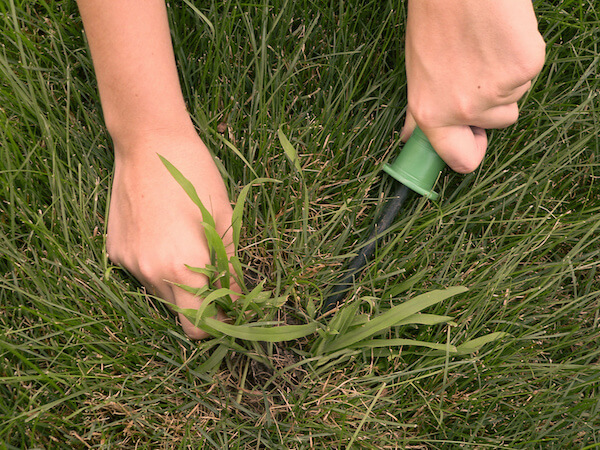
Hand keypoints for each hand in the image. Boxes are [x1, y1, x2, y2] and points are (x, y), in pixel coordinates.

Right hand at [106, 128, 236, 338]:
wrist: (148, 142)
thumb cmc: (195, 176)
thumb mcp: (224, 220)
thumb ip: (231, 267)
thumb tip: (239, 298)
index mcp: (182, 268)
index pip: (198, 327)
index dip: (218, 323)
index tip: (231, 310)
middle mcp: (150, 274)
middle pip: (179, 312)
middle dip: (201, 303)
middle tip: (216, 277)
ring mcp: (128, 263)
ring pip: (160, 292)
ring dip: (179, 282)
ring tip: (189, 246)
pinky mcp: (114, 250)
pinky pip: (142, 271)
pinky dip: (157, 264)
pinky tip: (163, 234)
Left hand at [403, 0, 545, 172]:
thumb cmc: (434, 20)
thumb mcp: (417, 71)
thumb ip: (419, 110)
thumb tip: (410, 136)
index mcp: (432, 114)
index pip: (462, 160)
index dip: (471, 150)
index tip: (473, 136)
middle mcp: (464, 110)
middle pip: (498, 123)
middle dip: (492, 103)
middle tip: (476, 68)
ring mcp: (498, 91)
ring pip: (515, 96)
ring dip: (505, 77)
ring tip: (484, 45)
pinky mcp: (525, 67)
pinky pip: (529, 72)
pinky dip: (520, 56)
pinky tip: (501, 36)